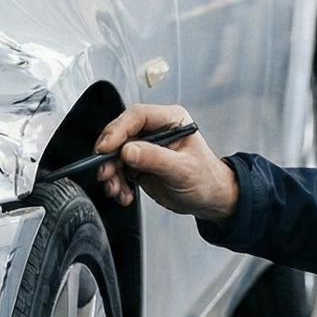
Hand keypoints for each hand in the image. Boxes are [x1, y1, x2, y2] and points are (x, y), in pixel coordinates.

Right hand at [92, 104, 240, 221]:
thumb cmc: (206, 179)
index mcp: (170, 120)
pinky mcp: (139, 165)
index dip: (118, 130)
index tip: (106, 148)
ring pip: (116, 154)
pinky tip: (124, 194)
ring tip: (116, 189)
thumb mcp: (182, 169)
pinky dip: (117, 183)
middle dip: (109, 156)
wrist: (211, 200)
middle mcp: (155, 130)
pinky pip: (119, 170)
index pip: (137, 116)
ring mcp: (146, 148)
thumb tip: (128, 151)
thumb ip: (154, 158)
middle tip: (105, 173)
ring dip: (111, 173)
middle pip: (121, 135)